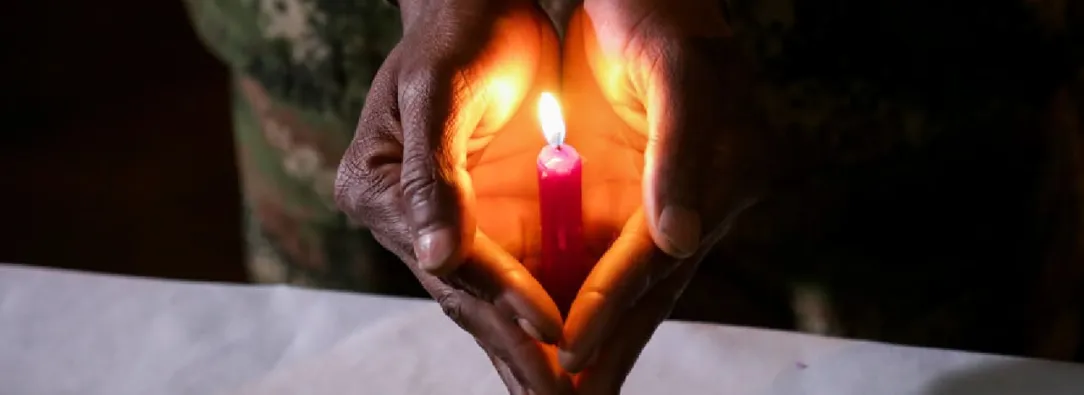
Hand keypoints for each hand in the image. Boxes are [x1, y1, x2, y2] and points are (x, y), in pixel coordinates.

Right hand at [335, 1, 572, 392]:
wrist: (477, 5)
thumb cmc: (459, 32)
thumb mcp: (440, 90)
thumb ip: (433, 175)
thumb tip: (432, 258)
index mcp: (377, 188)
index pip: (450, 257)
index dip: (504, 296)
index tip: (554, 333)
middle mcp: (403, 218)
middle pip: (464, 295)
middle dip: (514, 351)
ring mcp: (440, 225)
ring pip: (486, 300)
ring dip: (525, 352)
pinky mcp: (477, 221)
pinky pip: (509, 278)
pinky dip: (535, 318)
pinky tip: (566, 355)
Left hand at [559, 1, 774, 391]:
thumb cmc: (662, 15)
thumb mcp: (678, 72)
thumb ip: (681, 155)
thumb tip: (680, 238)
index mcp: (720, 178)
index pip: (652, 258)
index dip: (610, 306)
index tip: (571, 352)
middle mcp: (700, 203)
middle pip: (647, 290)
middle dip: (609, 347)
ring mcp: (673, 203)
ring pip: (632, 286)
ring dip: (603, 338)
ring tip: (574, 390)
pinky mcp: (643, 194)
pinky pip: (615, 259)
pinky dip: (593, 300)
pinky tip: (570, 333)